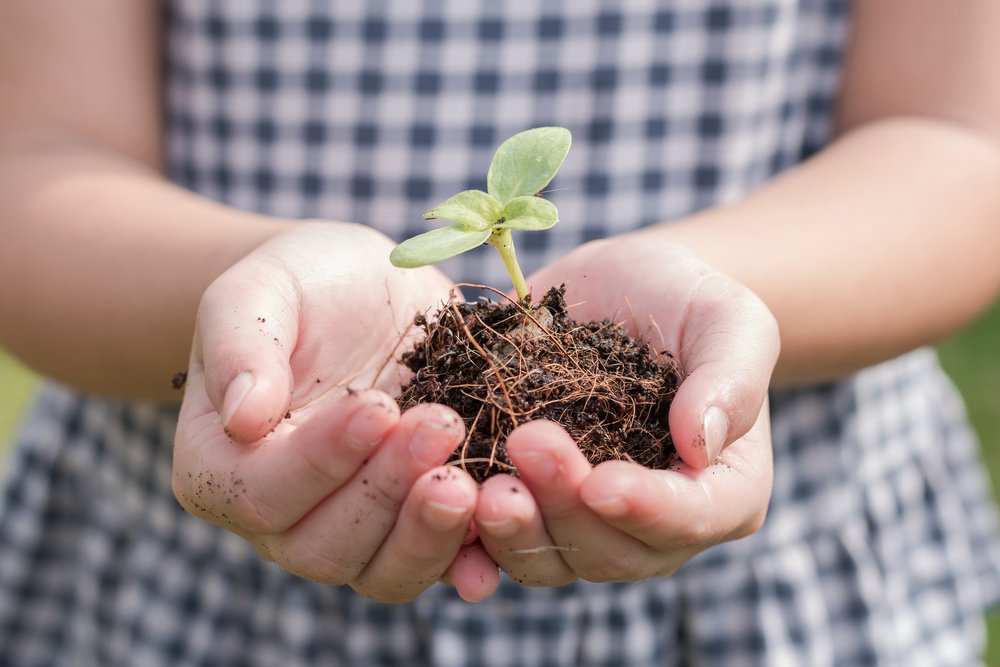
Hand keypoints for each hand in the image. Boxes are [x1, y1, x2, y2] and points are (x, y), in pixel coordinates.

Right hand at [173, 222, 498, 602]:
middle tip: (441, 426)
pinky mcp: (414, 523)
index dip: (323, 460)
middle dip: (386, 492)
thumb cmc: (300, 284)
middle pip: (326, 546)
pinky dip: (473, 554)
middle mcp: (282, 519)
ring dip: (431, 533)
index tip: (378, 407)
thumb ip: (241, 345)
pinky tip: (503, 518)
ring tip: (473, 481)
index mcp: (223, 469)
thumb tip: (243, 417)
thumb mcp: (260, 289)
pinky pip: (441, 562)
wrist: (365, 292)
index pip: (265, 491)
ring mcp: (353, 531)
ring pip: (385, 572)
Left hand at [474, 235, 778, 584]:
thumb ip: (731, 378)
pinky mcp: (529, 501)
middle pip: (612, 550)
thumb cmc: (686, 299)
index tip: (602, 482)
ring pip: (549, 556)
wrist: (617, 289)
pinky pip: (494, 537)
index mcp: (721, 489)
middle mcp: (653, 523)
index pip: (693, 518)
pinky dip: (465, 526)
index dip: (649, 510)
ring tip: (473, 483)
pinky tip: (437, 492)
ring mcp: (584, 520)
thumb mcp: (728, 318)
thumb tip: (699, 445)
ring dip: (511, 527)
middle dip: (565, 508)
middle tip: (526, 445)